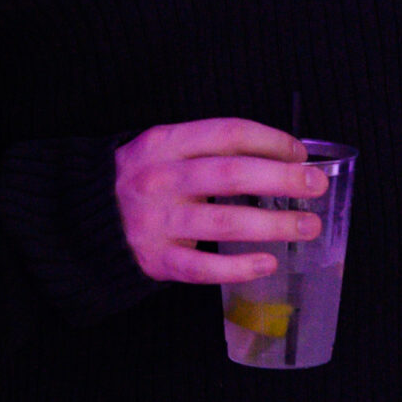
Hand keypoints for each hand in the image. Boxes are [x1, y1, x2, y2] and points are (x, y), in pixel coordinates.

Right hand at [113, 119, 322, 283]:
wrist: (85, 218)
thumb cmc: (142, 178)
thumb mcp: (163, 147)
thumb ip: (208, 147)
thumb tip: (280, 155)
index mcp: (165, 142)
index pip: (227, 133)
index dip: (269, 140)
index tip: (300, 152)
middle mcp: (162, 178)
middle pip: (231, 174)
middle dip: (281, 178)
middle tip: (316, 185)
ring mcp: (158, 221)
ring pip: (224, 222)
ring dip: (273, 224)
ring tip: (308, 225)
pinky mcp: (156, 259)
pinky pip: (203, 268)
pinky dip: (239, 267)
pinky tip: (268, 262)